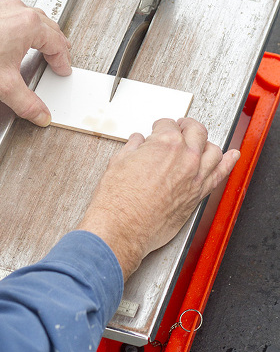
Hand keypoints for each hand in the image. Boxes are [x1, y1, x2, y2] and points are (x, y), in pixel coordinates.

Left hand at [0, 0, 71, 125]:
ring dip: (37, 31)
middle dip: (54, 43)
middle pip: (46, 25)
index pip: (56, 42)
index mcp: (27, 24)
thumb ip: (28, 103)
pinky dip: (15, 26)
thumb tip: (41, 114)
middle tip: (58, 55)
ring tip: (38, 45)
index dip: (62, 59)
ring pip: (28, 16)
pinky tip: (9, 39)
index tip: (62, 68)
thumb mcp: (4, 87)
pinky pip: (8, 14)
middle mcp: (15, 9)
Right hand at [77, 117, 239, 279]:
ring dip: (205, 142)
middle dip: (185, 127)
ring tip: (198, 142)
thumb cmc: (119, 198)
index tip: (156, 131)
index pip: (168, 124)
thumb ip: (133, 147)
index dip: (160, 127)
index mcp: (165, 142)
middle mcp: (186, 156)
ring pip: (212, 149)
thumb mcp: (119, 161)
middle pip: (195, 130)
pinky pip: (221, 174)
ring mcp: (196, 175)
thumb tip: (137, 141)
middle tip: (178, 129)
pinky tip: (232, 156)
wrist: (124, 226)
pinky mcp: (199, 194)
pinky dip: (229, 162)